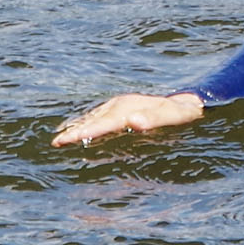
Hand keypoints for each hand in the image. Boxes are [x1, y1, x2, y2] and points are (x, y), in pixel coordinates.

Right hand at [53, 92, 203, 146]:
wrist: (187, 102)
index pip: (104, 123)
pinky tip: (77, 126)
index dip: (86, 132)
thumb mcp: (173, 117)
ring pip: (93, 116)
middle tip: (56, 142)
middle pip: (93, 120)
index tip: (69, 138)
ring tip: (59, 136)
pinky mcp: (120, 107)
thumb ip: (154, 119)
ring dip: (76, 126)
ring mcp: (119, 104)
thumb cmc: (180, 114)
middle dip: (74, 131)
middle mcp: (121, 104)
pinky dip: (85, 121)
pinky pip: (98, 115)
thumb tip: (135, 122)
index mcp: (130, 108)